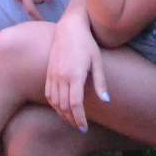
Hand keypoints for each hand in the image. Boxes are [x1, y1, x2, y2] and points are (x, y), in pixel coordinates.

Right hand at [43, 16, 107, 131]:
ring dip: (62, 114)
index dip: (80, 118)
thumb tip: (106, 101)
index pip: (75, 104)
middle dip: (72, 120)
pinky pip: (48, 94)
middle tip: (80, 128)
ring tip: (71, 121)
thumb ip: (101, 82)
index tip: (84, 128)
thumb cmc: (87, 43)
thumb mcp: (98, 61)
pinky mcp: (48, 73)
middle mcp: (61, 76)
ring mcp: (53, 75)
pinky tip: (61, 109)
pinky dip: (54, 105)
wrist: (69, 28)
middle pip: (64, 106)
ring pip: (55, 102)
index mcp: (75, 75)